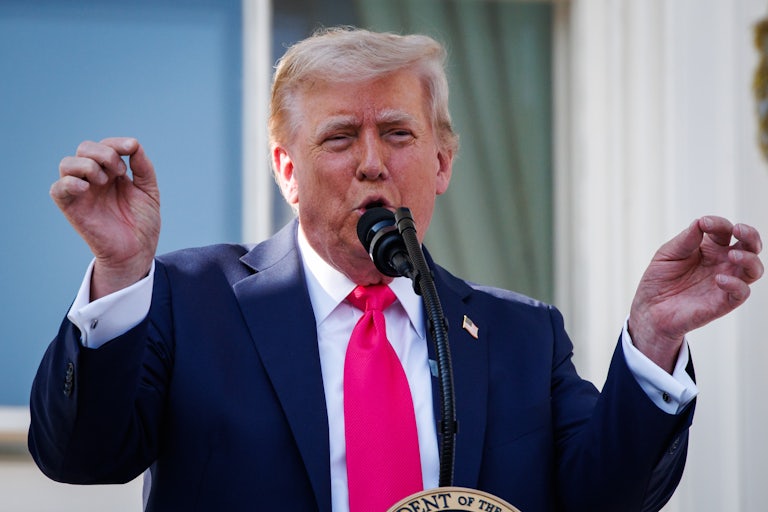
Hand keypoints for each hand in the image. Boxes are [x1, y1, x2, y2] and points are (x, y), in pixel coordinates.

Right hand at [50, 137, 159, 299]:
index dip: (116, 142)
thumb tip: (134, 145)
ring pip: (67, 163)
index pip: (105, 146)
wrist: (138, 251)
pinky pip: (58, 188)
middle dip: (103, 152)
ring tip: (104, 181)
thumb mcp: (149, 191)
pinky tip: (87, 187)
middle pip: (84, 148)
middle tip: (120, 171)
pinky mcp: (72, 208)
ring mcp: (81, 193)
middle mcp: (93, 180)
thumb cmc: (142, 223)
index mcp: (111, 173)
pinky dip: (69, 182)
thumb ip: (143, 167)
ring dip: (88, 164)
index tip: (131, 148)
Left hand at [629, 216, 762, 371]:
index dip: (718, 223)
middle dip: (750, 234)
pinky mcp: (724, 302)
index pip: (724, 230)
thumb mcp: (667, 254)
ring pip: (754, 269)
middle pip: (749, 246)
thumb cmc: (659, 280)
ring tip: (732, 255)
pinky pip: (742, 292)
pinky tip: (720, 279)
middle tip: (738, 230)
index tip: (704, 223)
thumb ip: (685, 240)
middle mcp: (722, 263)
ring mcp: (725, 282)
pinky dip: (736, 284)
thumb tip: (700, 222)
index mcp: (709, 248)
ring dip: (749, 258)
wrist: (650, 309)